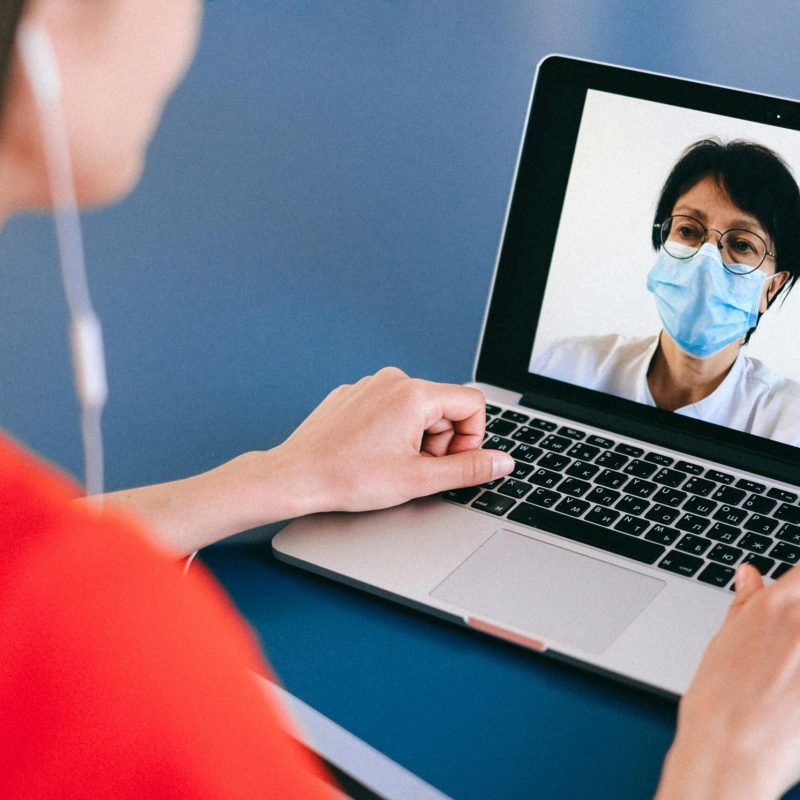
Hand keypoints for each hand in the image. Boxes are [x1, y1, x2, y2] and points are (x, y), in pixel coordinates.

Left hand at [273, 366, 514, 514]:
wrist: (296, 476)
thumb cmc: (349, 477)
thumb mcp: (419, 479)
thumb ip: (468, 469)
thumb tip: (502, 462)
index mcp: (415, 394)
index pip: (473, 404)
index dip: (470, 438)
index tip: (447, 462)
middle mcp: (394, 379)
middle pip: (445, 407)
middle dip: (440, 441)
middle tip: (414, 468)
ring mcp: (371, 384)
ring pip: (418, 409)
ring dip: (416, 438)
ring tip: (390, 462)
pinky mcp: (354, 394)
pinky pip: (390, 407)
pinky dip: (391, 430)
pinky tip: (370, 452)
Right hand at [656, 563, 799, 798]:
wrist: (730, 755)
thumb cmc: (717, 702)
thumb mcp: (723, 643)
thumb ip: (745, 604)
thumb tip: (749, 574)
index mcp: (776, 607)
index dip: (797, 584)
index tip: (793, 594)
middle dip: (797, 624)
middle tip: (782, 653)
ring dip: (798, 655)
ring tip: (785, 679)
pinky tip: (792, 698)